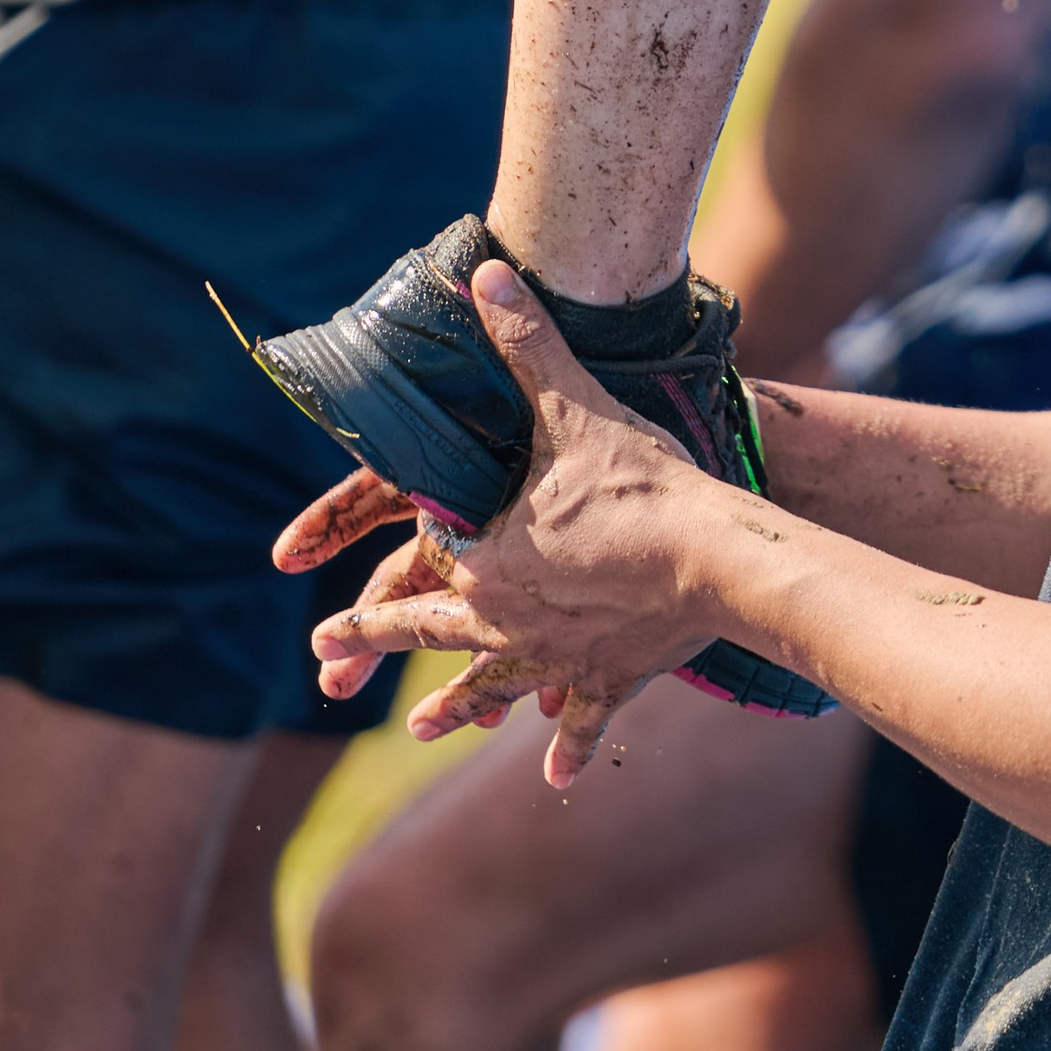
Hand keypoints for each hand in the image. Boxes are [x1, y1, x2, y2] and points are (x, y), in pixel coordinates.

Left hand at [272, 265, 748, 788]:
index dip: (377, 585)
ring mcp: (556, 658)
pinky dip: (569, 746)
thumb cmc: (643, 484)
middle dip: (380, 647)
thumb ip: (527, 346)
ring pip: (492, 687)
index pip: (421, 566)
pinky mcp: (609, 681)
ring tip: (428, 731)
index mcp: (485, 562)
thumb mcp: (576, 408)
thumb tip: (485, 274)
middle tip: (333, 665)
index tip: (331, 611)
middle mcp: (506, 623)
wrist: (719, 561)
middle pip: (433, 637)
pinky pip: (583, 722)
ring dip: (459, 709)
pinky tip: (554, 776)